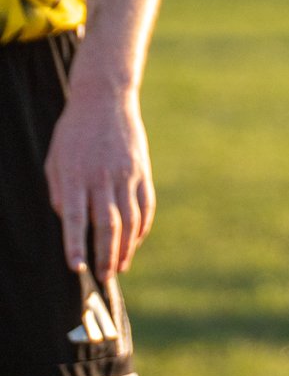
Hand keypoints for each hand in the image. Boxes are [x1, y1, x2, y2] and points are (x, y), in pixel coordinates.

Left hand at [44, 89, 153, 277]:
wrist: (105, 100)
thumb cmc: (72, 133)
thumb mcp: (55, 161)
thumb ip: (60, 194)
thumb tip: (70, 223)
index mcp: (76, 176)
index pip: (76, 219)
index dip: (76, 245)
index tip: (77, 267)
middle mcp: (103, 178)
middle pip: (108, 224)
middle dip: (107, 254)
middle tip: (105, 276)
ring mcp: (126, 174)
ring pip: (130, 218)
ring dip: (127, 246)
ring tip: (121, 266)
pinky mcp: (142, 170)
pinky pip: (146, 204)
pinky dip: (143, 226)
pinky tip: (137, 240)